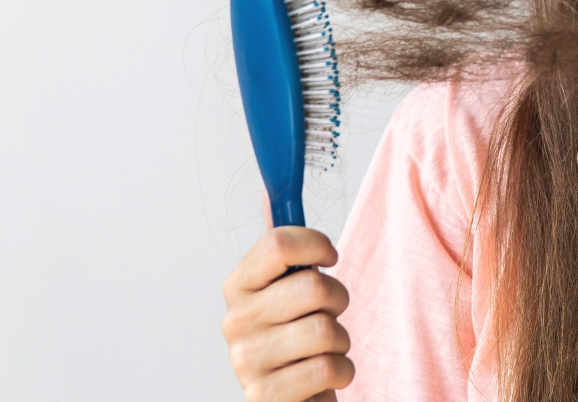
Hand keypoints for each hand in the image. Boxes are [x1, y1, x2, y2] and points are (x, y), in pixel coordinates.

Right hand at [221, 221, 353, 401]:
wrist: (293, 396)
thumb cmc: (297, 338)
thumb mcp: (286, 289)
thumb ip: (281, 248)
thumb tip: (272, 195)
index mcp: (238, 286)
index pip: (277, 244)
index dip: (316, 245)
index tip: (330, 257)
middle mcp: (235, 322)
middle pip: (313, 286)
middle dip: (338, 300)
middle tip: (329, 313)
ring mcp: (246, 362)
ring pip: (326, 329)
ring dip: (341, 340)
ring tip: (325, 348)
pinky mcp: (265, 396)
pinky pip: (328, 368)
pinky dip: (341, 371)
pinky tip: (324, 375)